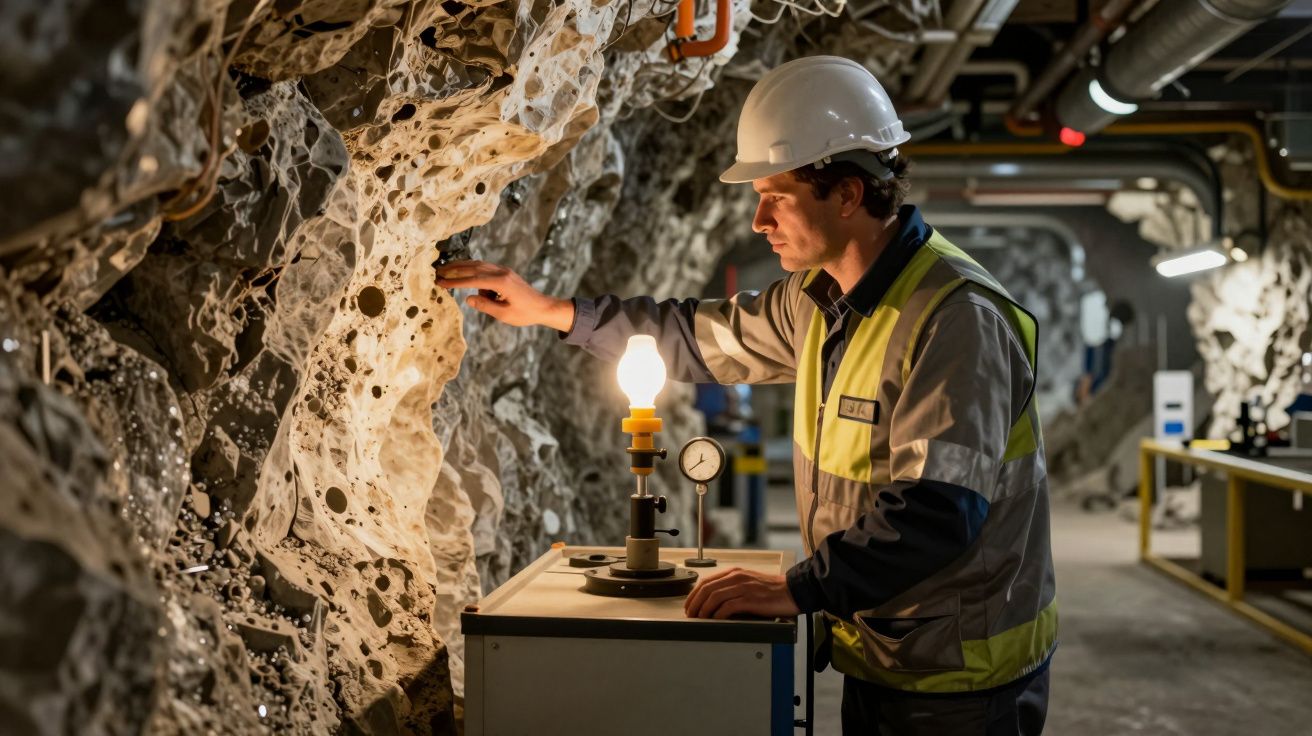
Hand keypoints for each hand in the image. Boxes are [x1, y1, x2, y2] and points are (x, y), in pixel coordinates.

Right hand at [434, 260, 574, 329]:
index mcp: (501, 282)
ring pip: (478, 265)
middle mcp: (502, 272)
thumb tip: (468, 298)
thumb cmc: (525, 313)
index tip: (441, 282)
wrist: (543, 306)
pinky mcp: (505, 273)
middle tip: (438, 272)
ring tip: (446, 270)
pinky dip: (473, 270)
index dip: (455, 282)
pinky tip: (465, 274)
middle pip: (473, 267)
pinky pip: (485, 268)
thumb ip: (485, 305)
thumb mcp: (504, 314)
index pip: (473, 280)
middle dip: (454, 269)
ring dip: (462, 266)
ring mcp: (504, 270)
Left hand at [684, 567, 800, 619]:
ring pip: (714, 597)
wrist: (793, 590)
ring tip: (700, 619)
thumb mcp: (748, 582)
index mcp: (735, 572)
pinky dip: (718, 614)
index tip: (689, 605)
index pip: (706, 581)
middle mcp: (737, 577)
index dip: (694, 594)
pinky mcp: (750, 599)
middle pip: (707, 589)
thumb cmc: (772, 590)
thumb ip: (732, 587)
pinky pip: (728, 606)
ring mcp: (743, 587)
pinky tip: (715, 620)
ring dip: (704, 610)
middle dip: (695, 603)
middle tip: (691, 615)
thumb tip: (714, 601)